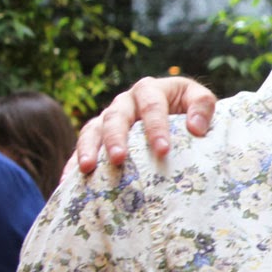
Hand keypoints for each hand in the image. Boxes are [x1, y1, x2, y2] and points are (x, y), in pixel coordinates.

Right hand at [75, 76, 217, 172]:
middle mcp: (125, 102)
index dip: (156, 128)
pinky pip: (82, 146)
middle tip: (120, 159)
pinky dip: (73, 162)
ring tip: (87, 169)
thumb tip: (195, 128)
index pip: (152, 106)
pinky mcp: (97, 135)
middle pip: (116, 117)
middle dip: (116, 138)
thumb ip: (203, 107)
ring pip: (93, 129)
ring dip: (89, 148)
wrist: (173, 110)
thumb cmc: (188, 107)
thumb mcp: (199, 100)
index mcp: (150, 90)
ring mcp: (108, 118)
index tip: (163, 151)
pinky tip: (67, 181)